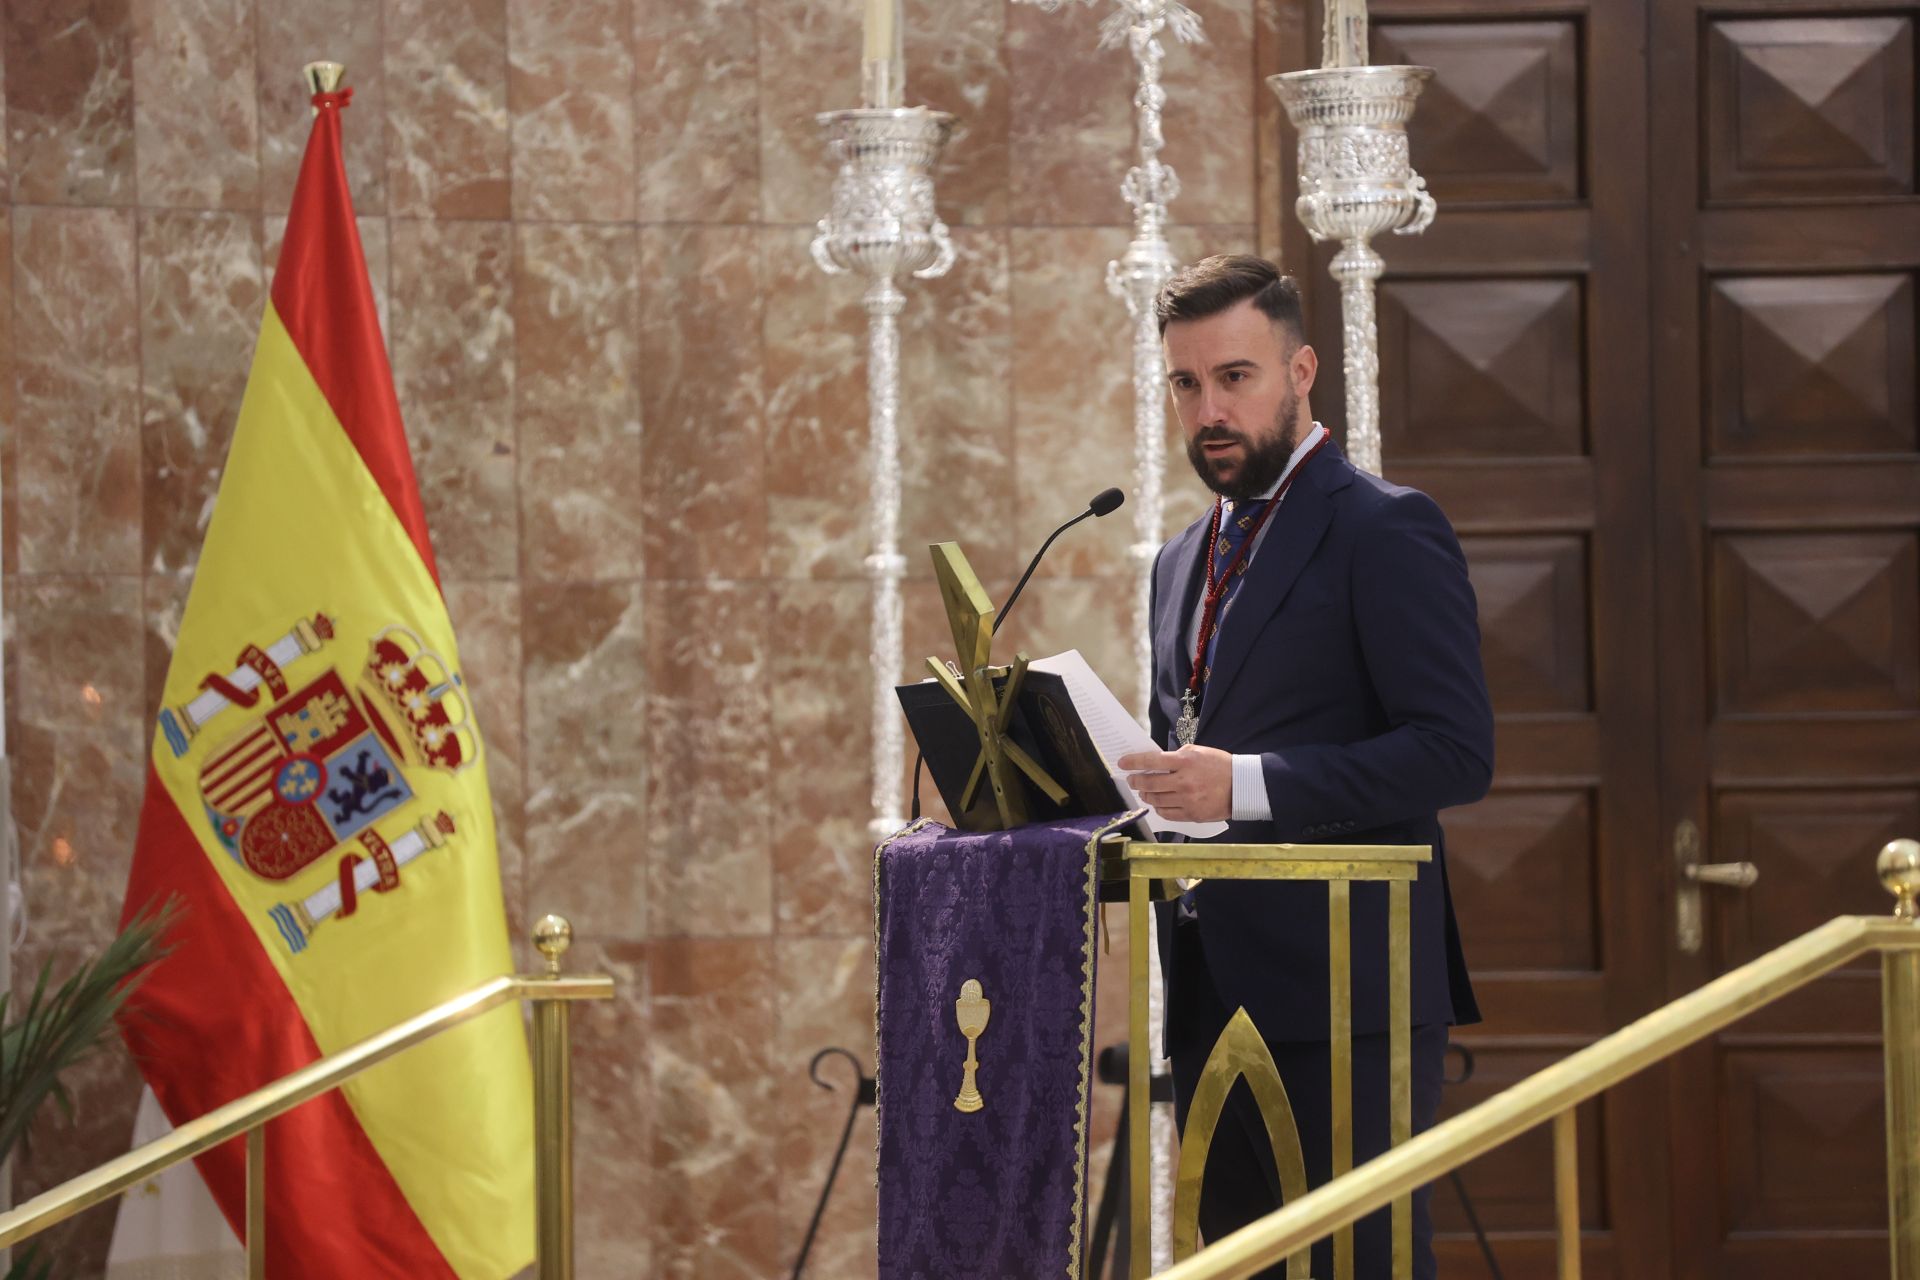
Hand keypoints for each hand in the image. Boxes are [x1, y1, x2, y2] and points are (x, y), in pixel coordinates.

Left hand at [1117, 745, 1233, 823]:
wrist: (1242, 786)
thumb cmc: (1220, 766)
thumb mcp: (1199, 752)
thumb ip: (1178, 757)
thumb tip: (1158, 763)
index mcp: (1185, 762)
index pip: (1152, 761)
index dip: (1134, 762)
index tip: (1122, 763)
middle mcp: (1183, 782)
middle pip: (1149, 783)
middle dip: (1136, 781)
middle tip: (1132, 780)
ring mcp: (1187, 800)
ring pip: (1156, 800)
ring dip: (1146, 794)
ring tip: (1144, 791)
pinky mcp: (1191, 815)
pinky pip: (1167, 813)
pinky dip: (1158, 808)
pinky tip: (1158, 803)